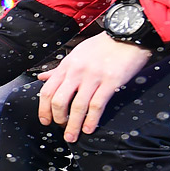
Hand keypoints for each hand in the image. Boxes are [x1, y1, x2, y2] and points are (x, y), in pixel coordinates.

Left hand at [36, 32, 151, 142]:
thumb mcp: (76, 53)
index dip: (44, 109)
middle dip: (58, 119)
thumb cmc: (102, 45)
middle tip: (61, 128)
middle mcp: (77, 72)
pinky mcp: (111, 82)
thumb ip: (59, 69)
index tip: (45, 120)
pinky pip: (97, 105)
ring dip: (73, 125)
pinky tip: (89, 129)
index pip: (48, 91)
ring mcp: (93, 77)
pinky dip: (91, 120)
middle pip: (59, 101)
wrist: (127, 34)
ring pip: (77, 106)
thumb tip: (42, 78)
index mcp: (67, 65)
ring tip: (72, 136)